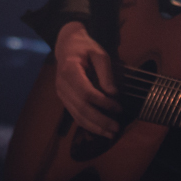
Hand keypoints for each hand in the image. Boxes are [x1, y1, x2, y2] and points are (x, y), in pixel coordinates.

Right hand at [54, 21, 120, 137]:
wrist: (67, 46)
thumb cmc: (85, 48)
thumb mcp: (99, 53)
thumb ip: (106, 73)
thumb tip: (113, 94)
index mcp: (69, 70)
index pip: (86, 92)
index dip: (103, 103)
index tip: (119, 107)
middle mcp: (62, 84)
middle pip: (81, 108)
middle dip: (100, 121)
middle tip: (117, 127)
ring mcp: (61, 93)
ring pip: (77, 115)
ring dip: (94, 127)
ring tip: (111, 134)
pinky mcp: (64, 99)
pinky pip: (75, 115)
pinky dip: (88, 125)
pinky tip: (100, 130)